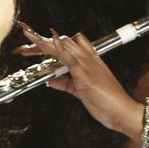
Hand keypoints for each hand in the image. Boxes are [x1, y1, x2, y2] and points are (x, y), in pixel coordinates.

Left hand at [16, 22, 138, 133]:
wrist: (123, 112)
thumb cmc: (108, 103)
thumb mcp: (82, 92)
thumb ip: (66, 84)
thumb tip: (51, 81)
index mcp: (89, 62)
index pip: (67, 45)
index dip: (50, 42)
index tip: (33, 44)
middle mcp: (88, 59)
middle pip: (62, 42)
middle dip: (41, 41)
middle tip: (25, 39)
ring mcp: (87, 65)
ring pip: (63, 46)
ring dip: (44, 41)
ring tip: (28, 35)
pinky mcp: (85, 75)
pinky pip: (71, 58)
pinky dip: (60, 49)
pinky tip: (51, 41)